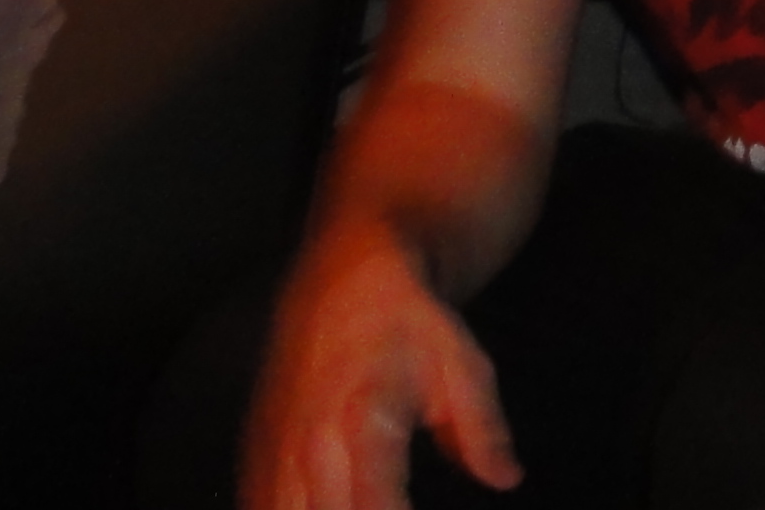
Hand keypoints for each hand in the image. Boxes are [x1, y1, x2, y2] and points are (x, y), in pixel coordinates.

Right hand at [243, 222, 518, 509]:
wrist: (343, 276)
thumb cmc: (411, 324)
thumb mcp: (462, 364)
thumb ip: (482, 428)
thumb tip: (507, 478)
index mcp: (364, 415)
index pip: (372, 499)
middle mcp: (309, 439)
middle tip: (395, 505)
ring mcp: (276, 447)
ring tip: (367, 503)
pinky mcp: (257, 450)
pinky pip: (260, 502)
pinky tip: (324, 503)